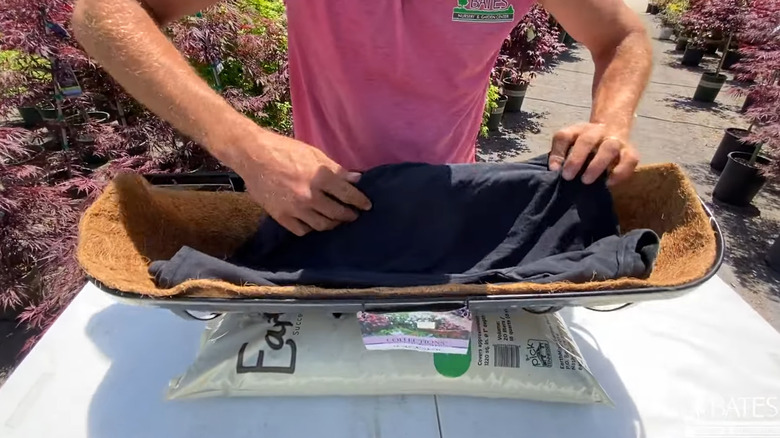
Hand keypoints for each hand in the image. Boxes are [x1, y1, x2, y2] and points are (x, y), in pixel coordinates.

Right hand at [234, 133, 371, 235]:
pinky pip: (302, 230)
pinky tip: (314, 222)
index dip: (360, 201)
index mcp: (320, 177)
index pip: (348, 194)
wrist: (252, 155)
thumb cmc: (284, 149)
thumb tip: (357, 179)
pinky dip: (311, 228)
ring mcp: (295, 208)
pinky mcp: (281, 216)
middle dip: (349, 215)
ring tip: (336, 220)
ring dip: (332, 224)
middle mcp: (310, 196)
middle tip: (353, 215)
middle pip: (337, 213)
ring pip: (321, 225)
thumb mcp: (314, 153)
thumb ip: (336, 169)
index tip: (366, 206)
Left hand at [548, 122, 638, 185]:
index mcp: (578, 130)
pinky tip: (609, 183)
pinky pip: (630, 160)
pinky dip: (620, 172)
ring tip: (586, 180)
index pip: (564, 136)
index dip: (557, 153)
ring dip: (597, 165)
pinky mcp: (630, 151)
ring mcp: (615, 140)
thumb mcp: (569, 143)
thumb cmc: (584, 144)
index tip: (555, 170)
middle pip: (586, 141)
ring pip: (608, 148)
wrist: (612, 129)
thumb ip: (559, 154)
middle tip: (568, 177)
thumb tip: (554, 169)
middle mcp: (596, 132)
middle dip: (576, 159)